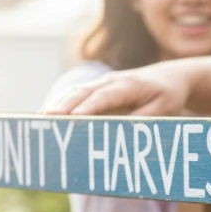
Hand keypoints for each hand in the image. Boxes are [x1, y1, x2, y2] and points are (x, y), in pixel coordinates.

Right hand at [43, 64, 191, 116]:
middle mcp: (112, 80)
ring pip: (76, 91)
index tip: (74, 118)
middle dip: (64, 104)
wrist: (170, 76)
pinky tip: (48, 115)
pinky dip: (62, 103)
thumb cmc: (168, 95)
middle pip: (84, 92)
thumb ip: (142, 120)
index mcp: (129, 85)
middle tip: (46, 118)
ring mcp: (103, 82)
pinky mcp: (99, 88)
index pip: (105, 96)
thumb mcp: (162, 110)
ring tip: (40, 118)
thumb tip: (122, 134)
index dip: (89, 107)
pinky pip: (77, 94)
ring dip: (58, 103)